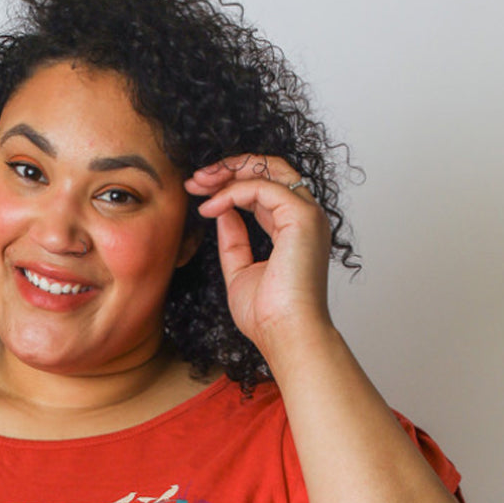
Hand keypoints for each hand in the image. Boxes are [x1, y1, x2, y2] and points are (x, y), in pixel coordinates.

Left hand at [184, 155, 333, 360]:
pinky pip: (262, 187)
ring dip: (229, 171)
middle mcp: (305, 217)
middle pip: (270, 169)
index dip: (231, 184)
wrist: (286, 334)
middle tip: (196, 179)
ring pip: (269, 168)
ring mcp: (307, 215)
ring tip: (199, 184)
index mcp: (294, 230)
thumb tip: (222, 213)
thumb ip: (233, 241)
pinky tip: (210, 208)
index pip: (265, 189)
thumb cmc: (268, 316)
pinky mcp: (302, 217)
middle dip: (230, 168)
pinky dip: (231, 193)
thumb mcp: (240, 272)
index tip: (199, 192)